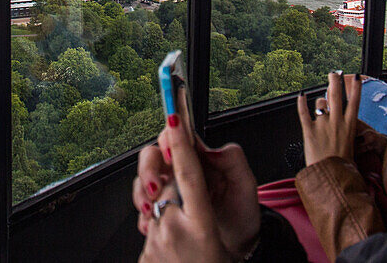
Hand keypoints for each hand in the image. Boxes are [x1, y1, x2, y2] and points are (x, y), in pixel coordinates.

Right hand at [136, 116, 259, 261]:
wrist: (236, 249)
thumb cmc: (240, 216)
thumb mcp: (244, 187)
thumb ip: (234, 161)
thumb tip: (213, 150)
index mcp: (198, 159)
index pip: (176, 137)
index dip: (169, 140)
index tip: (170, 154)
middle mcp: (179, 171)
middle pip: (152, 155)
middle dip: (148, 168)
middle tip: (155, 186)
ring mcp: (168, 191)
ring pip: (143, 180)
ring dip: (141, 192)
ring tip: (150, 207)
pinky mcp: (161, 210)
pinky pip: (144, 206)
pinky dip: (143, 214)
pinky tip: (150, 223)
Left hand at [297, 71, 361, 166]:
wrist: (332, 178)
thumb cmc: (342, 166)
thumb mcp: (352, 147)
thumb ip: (347, 132)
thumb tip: (345, 124)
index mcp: (349, 127)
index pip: (354, 102)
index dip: (355, 88)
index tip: (355, 77)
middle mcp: (337, 122)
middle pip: (336, 95)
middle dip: (335, 81)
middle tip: (333, 73)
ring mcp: (323, 125)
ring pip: (320, 103)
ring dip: (319, 103)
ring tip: (320, 108)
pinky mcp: (309, 130)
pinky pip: (303, 112)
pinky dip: (301, 103)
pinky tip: (300, 96)